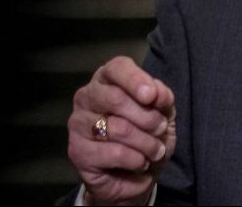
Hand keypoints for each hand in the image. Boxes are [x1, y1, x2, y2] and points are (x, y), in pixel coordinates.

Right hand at [67, 56, 176, 205]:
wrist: (138, 173)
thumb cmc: (148, 135)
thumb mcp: (164, 113)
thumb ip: (162, 97)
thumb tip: (157, 93)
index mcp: (108, 79)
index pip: (117, 68)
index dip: (136, 80)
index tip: (152, 97)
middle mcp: (87, 96)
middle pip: (116, 98)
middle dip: (147, 117)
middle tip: (161, 129)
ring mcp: (78, 123)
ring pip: (117, 128)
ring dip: (146, 142)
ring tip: (155, 150)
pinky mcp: (77, 151)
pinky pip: (113, 153)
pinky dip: (135, 159)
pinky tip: (139, 162)